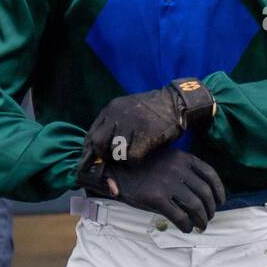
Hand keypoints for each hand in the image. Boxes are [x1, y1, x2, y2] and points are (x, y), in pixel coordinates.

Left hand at [79, 80, 213, 169]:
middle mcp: (117, 115)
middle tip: (113, 161)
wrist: (176, 102)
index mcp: (111, 109)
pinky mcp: (145, 135)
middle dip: (103, 157)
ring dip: (121, 158)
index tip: (92, 164)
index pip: (91, 135)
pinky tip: (143, 154)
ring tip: (132, 154)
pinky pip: (132, 157)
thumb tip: (96, 151)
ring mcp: (131, 124)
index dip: (90, 152)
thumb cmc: (151, 112)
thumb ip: (112, 126)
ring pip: (115, 152)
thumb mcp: (127, 111)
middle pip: (98, 144)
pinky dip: (135, 160)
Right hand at [84, 147, 226, 233]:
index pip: (210, 175)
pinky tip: (185, 229)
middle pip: (205, 194)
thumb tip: (201, 191)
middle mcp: (178, 169)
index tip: (221, 201)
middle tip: (207, 219)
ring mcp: (168, 183)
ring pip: (195, 207)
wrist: (116, 168)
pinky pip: (179, 216)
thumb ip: (183, 170)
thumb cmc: (142, 167)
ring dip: (201, 220)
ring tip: (199, 226)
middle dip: (210, 209)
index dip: (219, 191)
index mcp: (183, 158)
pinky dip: (186, 226)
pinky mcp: (156, 198)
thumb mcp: (166, 160)